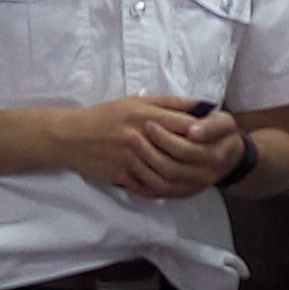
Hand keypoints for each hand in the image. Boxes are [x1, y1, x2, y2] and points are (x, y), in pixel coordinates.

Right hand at [50, 97, 238, 197]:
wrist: (71, 137)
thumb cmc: (105, 116)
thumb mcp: (135, 102)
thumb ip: (168, 103)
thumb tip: (199, 104)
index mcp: (146, 116)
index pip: (186, 125)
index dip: (205, 132)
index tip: (217, 137)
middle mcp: (141, 137)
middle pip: (180, 149)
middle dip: (199, 155)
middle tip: (214, 159)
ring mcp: (132, 158)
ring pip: (167, 171)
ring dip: (185, 174)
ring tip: (199, 174)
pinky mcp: (123, 176)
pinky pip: (149, 186)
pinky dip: (164, 187)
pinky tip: (176, 187)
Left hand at [126, 108, 248, 200]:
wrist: (227, 154)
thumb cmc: (220, 134)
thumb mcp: (224, 122)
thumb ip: (210, 124)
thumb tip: (193, 131)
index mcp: (215, 157)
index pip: (186, 150)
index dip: (166, 138)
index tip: (149, 123)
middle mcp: (204, 176)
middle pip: (171, 169)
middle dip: (149, 152)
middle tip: (132, 136)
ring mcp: (191, 188)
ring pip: (162, 184)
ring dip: (142, 169)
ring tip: (128, 151)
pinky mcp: (179, 194)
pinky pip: (157, 194)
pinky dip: (139, 185)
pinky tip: (125, 173)